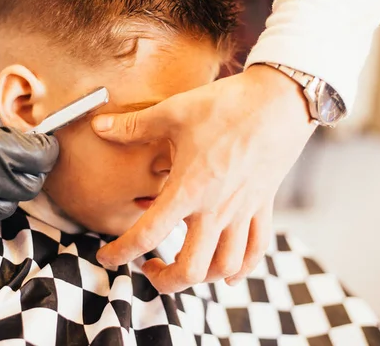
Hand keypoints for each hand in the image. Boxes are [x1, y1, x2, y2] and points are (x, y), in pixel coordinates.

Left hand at [92, 65, 315, 292]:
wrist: (281, 99)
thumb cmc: (227, 106)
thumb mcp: (174, 111)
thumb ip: (134, 125)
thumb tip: (99, 126)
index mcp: (189, 189)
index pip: (148, 234)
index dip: (121, 252)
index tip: (106, 256)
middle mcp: (216, 209)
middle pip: (191, 270)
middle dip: (165, 281)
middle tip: (149, 268)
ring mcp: (243, 211)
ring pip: (225, 267)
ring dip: (201, 277)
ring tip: (184, 266)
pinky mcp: (263, 206)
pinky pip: (256, 250)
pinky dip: (241, 268)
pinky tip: (228, 273)